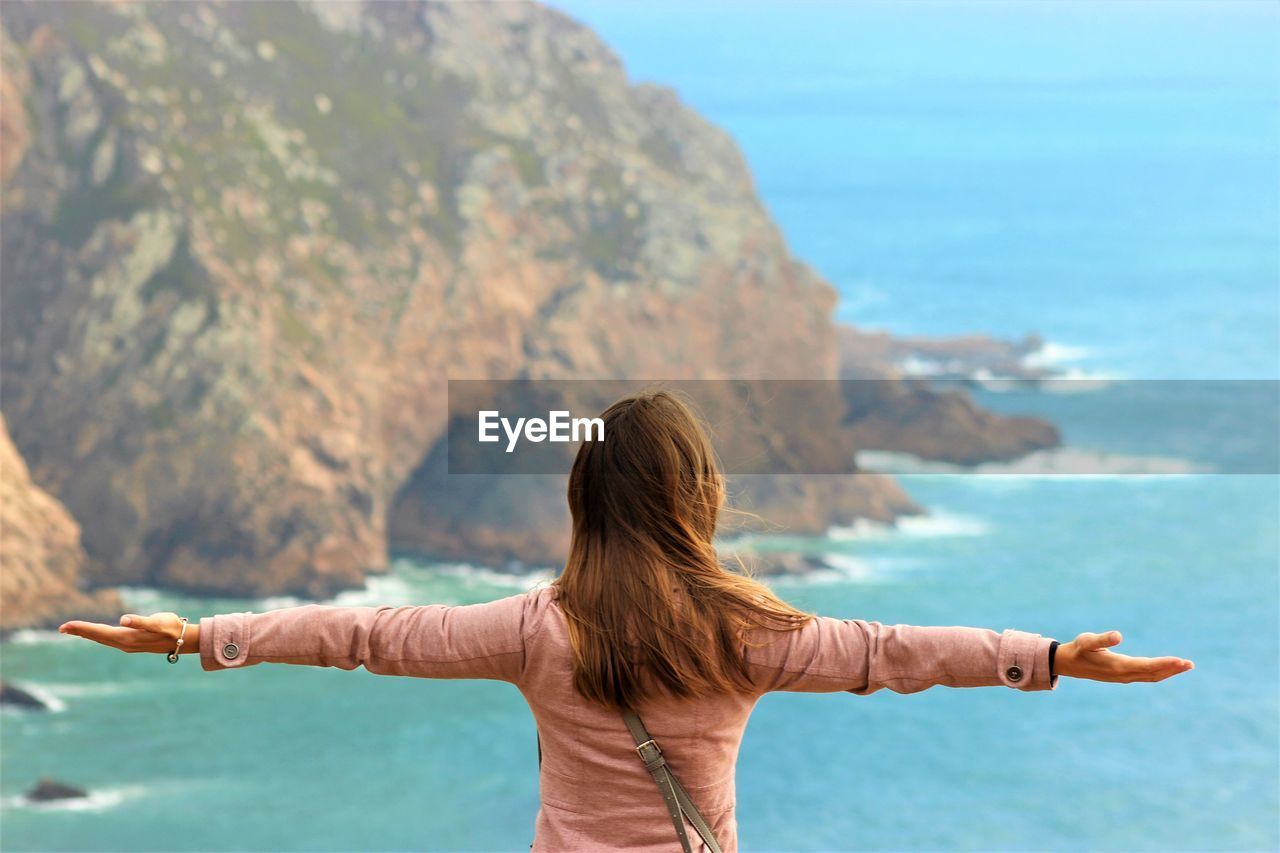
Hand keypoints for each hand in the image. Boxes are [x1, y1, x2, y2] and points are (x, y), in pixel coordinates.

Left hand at [58, 612, 198, 655]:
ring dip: (87, 634)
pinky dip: (97, 635)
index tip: (65, 626)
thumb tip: (123, 620)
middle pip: (97, 636)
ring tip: (72, 630)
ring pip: (102, 639)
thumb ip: (140, 621)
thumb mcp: (158, 622)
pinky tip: (94, 634)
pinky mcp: (131, 643)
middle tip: (62, 628)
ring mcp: (127, 645)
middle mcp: (124, 643)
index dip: (82, 628)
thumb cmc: (171, 627)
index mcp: (127, 638)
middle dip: (79, 632)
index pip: (99, 632)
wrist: (183, 640)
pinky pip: (108, 639)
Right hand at [1056, 630, 1192, 682]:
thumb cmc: (1078, 649)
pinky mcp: (1125, 676)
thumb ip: (1102, 638)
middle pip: (1153, 673)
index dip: (1165, 664)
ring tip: (1185, 666)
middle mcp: (1124, 675)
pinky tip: (1168, 669)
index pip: (1147, 666)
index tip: (1181, 661)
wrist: (1070, 664)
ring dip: (1169, 671)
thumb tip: (1118, 635)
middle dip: (1172, 669)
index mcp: (1118, 666)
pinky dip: (1160, 673)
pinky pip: (1147, 676)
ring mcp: (1125, 677)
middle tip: (1190, 664)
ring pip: (1152, 676)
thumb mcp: (1087, 641)